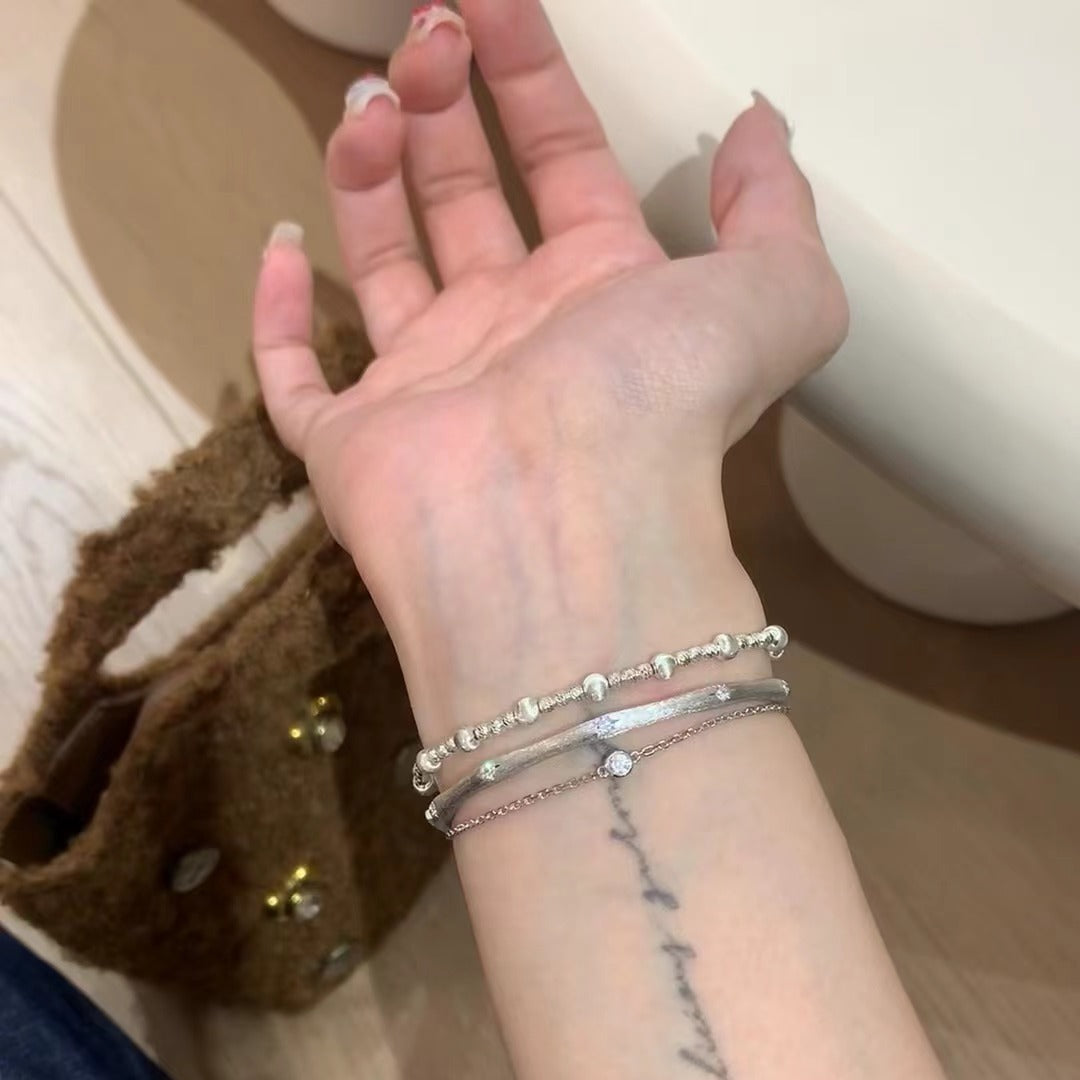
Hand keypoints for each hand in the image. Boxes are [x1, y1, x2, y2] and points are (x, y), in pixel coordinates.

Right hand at [252, 0, 846, 732]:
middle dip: (446, 106)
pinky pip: (298, 376)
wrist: (559, 530)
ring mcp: (429, 389)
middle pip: (465, 199)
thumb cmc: (658, 403)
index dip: (533, 77)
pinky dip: (280, 312)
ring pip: (383, 263)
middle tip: (426, 37)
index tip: (491, 0)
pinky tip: (284, 239)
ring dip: (371, 172)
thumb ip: (776, 209)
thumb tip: (760, 133)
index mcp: (603, 297)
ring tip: (372, 105)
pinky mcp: (352, 442)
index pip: (563, 162)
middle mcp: (517, 335)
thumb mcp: (772, 295)